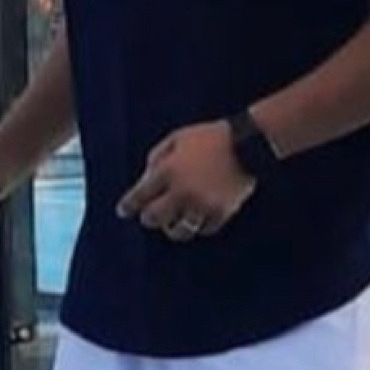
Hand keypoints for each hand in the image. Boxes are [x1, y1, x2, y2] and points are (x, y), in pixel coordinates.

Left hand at [116, 120, 256, 240]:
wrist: (246, 144)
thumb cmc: (209, 138)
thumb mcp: (176, 138)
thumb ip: (156, 158)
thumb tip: (146, 180)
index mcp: (169, 171)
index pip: (140, 196)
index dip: (128, 206)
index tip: (123, 211)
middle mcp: (183, 192)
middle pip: (154, 218)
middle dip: (149, 218)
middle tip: (149, 215)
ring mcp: (202, 205)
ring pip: (178, 231)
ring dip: (172, 227)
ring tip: (172, 223)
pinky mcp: (221, 213)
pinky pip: (203, 230)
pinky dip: (197, 226)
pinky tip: (196, 219)